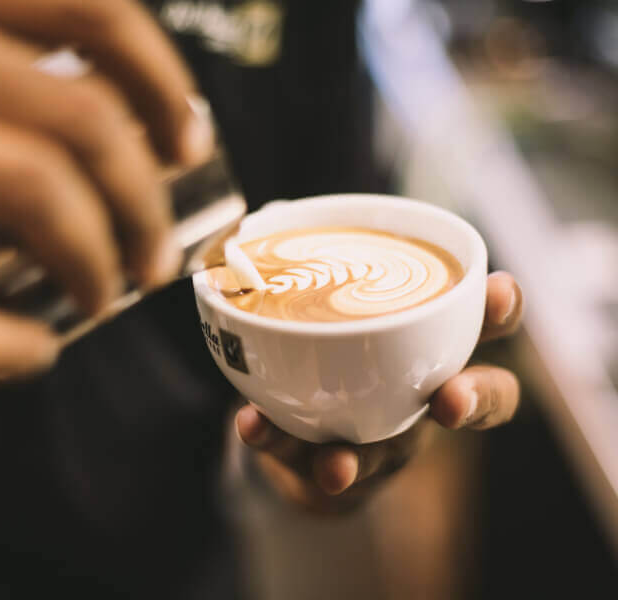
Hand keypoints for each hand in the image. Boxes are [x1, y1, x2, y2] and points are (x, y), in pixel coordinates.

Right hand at [0, 0, 212, 378]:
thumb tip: (104, 107)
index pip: (91, 6)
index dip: (162, 82)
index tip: (187, 140)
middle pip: (82, 120)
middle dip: (146, 199)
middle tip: (156, 249)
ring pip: (35, 194)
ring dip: (100, 258)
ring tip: (109, 291)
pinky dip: (1, 348)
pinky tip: (32, 356)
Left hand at [235, 271, 522, 512]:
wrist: (301, 432)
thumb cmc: (333, 350)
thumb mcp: (332, 303)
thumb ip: (311, 264)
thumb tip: (270, 210)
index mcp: (432, 345)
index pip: (484, 324)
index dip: (502, 309)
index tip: (497, 288)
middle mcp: (421, 396)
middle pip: (477, 401)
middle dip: (473, 399)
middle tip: (450, 401)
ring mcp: (381, 442)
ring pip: (386, 456)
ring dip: (358, 459)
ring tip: (335, 464)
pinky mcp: (328, 467)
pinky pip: (302, 460)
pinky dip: (275, 440)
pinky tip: (253, 425)